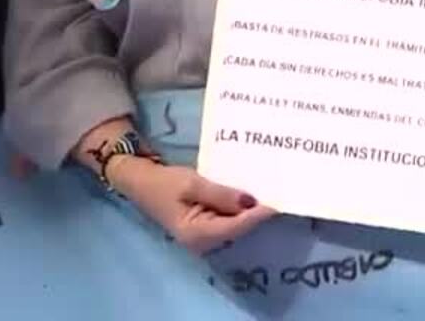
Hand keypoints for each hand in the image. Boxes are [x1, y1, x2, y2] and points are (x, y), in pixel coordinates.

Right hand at [111, 159, 279, 254]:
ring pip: (237, 223)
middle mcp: (204, 242)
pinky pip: (230, 218)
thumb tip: (251, 202)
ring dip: (252, 208)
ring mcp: (206, 236)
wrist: (141, 182)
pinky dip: (241, 206)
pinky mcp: (207, 226)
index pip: (236, 226)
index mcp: (197, 235)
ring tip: (274, 189)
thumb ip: (221, 194)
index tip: (279, 200)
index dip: (259, 214)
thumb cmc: (163, 183)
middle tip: (283, 191)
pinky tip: (255, 192)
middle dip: (259, 211)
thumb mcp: (192, 184)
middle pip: (240, 227)